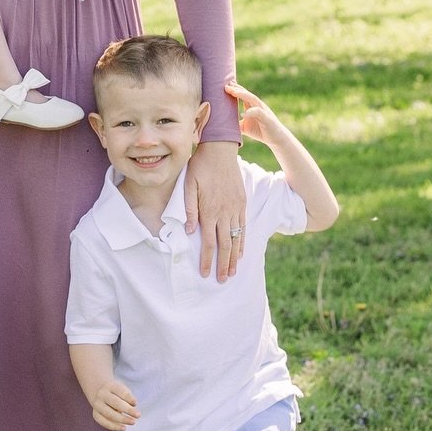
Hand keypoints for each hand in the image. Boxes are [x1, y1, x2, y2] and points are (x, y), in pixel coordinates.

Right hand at [90, 380, 139, 430]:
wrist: (99, 392)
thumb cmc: (116, 393)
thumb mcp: (122, 390)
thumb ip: (128, 397)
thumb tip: (132, 408)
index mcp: (110, 386)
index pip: (121, 391)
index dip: (129, 398)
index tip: (135, 404)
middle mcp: (102, 394)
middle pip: (115, 402)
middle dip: (128, 410)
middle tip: (138, 415)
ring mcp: (97, 404)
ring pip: (109, 414)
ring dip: (122, 419)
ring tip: (133, 422)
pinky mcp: (95, 414)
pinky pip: (103, 422)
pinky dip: (114, 426)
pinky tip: (123, 428)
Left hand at [184, 139, 244, 280]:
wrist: (220, 149)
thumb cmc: (200, 166)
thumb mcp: (188, 185)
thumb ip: (189, 208)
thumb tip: (188, 231)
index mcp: (209, 210)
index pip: (209, 242)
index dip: (207, 260)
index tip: (206, 273)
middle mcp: (224, 212)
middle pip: (225, 245)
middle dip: (223, 265)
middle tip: (221, 280)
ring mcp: (235, 208)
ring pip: (236, 239)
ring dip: (234, 258)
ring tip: (232, 272)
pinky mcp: (242, 203)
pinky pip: (243, 227)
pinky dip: (242, 242)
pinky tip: (241, 252)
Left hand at [224, 81, 286, 148]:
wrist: (276, 139)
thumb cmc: (260, 131)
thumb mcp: (244, 127)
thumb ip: (235, 124)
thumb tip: (220, 125)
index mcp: (252, 106)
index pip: (243, 95)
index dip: (234, 89)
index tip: (224, 85)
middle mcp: (258, 106)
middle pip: (247, 94)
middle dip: (236, 89)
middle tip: (226, 86)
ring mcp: (263, 111)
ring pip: (253, 99)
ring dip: (243, 95)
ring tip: (233, 93)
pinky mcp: (268, 119)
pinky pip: (259, 113)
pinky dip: (251, 112)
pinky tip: (243, 113)